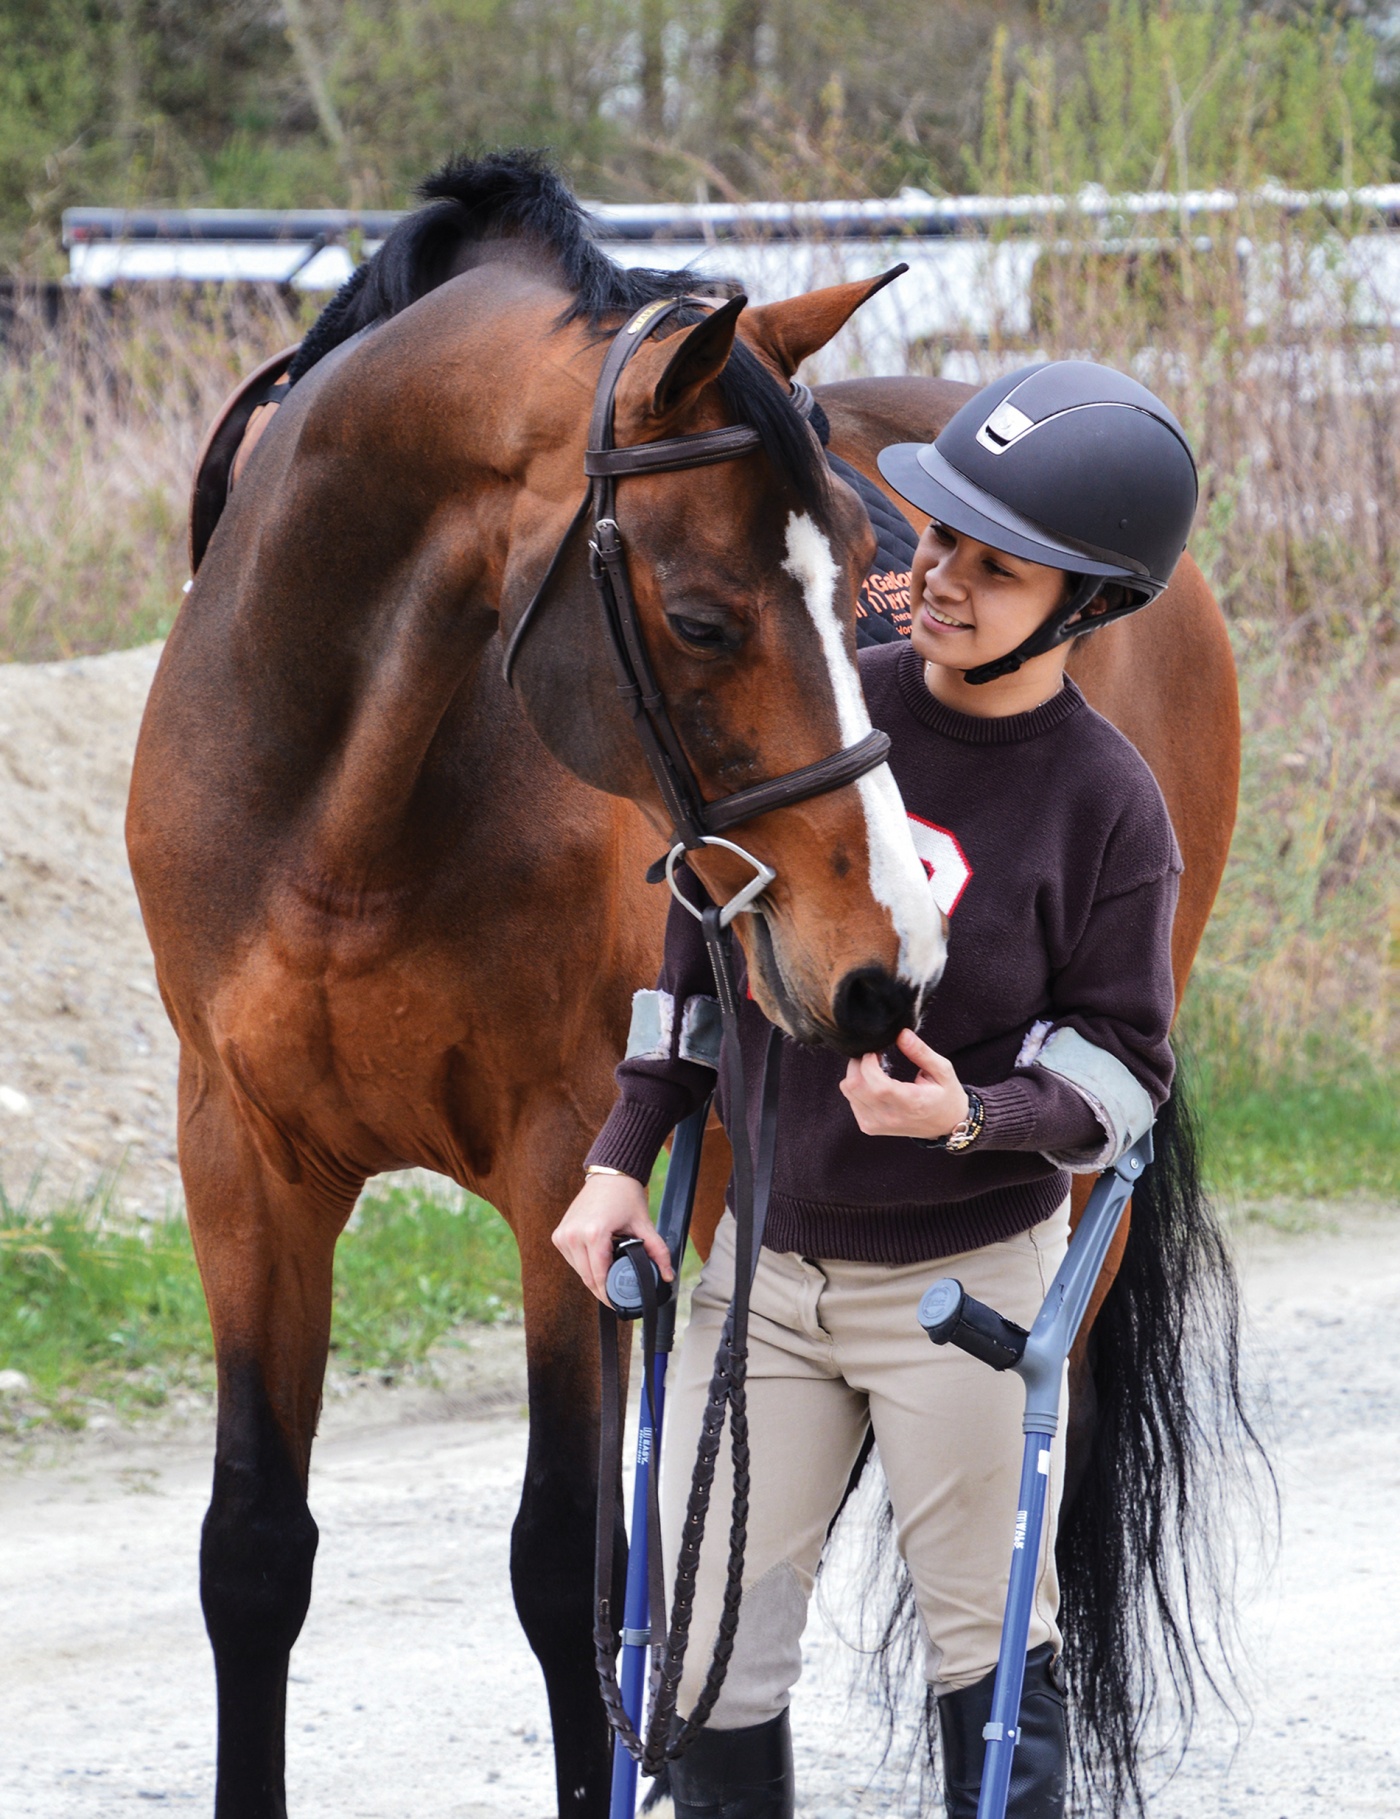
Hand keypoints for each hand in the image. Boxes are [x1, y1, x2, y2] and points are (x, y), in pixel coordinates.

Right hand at [552, 1172, 674, 1304]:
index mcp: (593, 1233)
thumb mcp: (644, 1224)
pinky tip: (598, 1262)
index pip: (599, 1276)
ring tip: (610, 1277)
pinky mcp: (558, 1234)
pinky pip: (571, 1260)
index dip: (608, 1295)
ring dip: (592, 1278)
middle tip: (616, 1296)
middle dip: (601, 1290)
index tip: (618, 1304)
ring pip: (578, 1271)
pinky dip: (584, 1265)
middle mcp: (573, 1235)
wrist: (609, 1174)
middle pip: (587, 1277)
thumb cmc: (626, 1196)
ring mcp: (563, 1235)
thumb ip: (658, 1251)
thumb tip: (667, 1276)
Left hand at [838, 1028, 969, 1140]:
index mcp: (911, 1103)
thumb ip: (921, 1052)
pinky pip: (851, 1101)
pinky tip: (873, 1082)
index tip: (875, 1050)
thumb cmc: (946, 1096)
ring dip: (856, 1074)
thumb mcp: (942, 1070)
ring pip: (849, 1092)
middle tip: (874, 1055)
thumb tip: (901, 1034)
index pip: (877, 1085)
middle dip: (858, 1064)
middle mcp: (890, 1117)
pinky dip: (856, 1087)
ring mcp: (876, 1124)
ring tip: (874, 1068)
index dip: (868, 1063)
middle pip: (855, 1086)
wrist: (945, 1126)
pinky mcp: (869, 1126)